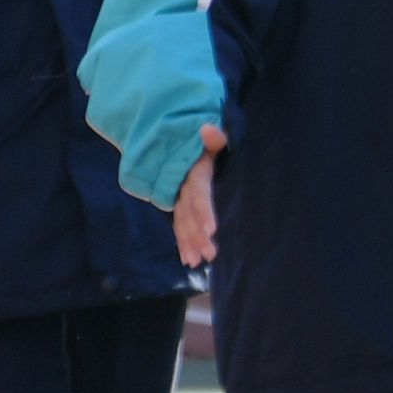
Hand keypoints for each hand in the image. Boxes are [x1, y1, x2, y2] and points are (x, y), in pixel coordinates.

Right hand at [169, 122, 224, 269]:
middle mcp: (181, 184)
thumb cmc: (204, 138)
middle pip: (187, 212)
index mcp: (193, 170)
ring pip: (181, 221)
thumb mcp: (212, 134)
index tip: (212, 231)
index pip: (198, 192)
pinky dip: (182, 241)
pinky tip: (188, 258)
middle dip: (196, 235)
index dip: (203, 210)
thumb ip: (214, 137)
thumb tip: (208, 130)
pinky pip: (178, 223)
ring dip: (188, 242)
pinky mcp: (179, 202)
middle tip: (210, 255)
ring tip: (196, 262)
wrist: (178, 135)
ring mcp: (178, 194)